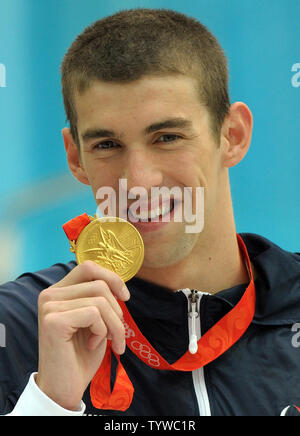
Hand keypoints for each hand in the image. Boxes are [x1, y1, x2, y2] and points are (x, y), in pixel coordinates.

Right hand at [36, 260, 129, 410]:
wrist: (65, 387)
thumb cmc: (82, 354)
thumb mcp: (95, 320)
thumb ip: (100, 298)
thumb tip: (119, 285)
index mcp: (59, 291)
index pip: (88, 267)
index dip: (112, 278)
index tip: (125, 297)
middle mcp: (50, 294)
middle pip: (99, 284)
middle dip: (117, 311)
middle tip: (117, 334)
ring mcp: (49, 306)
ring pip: (100, 300)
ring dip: (114, 325)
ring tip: (108, 342)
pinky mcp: (53, 320)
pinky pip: (94, 314)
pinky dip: (102, 331)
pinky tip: (92, 345)